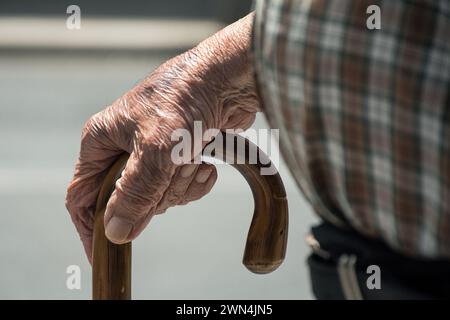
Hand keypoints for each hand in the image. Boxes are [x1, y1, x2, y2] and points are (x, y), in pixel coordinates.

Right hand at [65, 13, 258, 261]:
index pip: (82, 195)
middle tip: (173, 169)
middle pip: (129, 201)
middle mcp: (124, 147)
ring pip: (160, 197)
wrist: (228, 80)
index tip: (102, 254)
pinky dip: (197, 179)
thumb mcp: (156, 151)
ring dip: (182, 184)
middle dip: (157, 194)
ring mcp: (154, 152)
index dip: (90, 226)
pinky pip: (183, 187)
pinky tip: (207, 160)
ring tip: (194, 156)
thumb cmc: (186, 101)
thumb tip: (116, 231)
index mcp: (103, 141)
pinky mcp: (181, 155)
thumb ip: (134, 194)